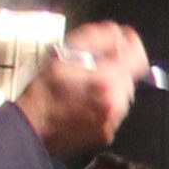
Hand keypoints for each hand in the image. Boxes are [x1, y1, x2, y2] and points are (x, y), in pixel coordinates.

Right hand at [14, 19, 147, 160]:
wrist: (30, 128)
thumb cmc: (43, 89)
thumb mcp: (65, 52)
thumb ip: (96, 37)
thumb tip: (117, 33)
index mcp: (109, 79)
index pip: (138, 57)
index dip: (130, 45)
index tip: (121, 41)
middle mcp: (117, 102)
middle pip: (128, 77)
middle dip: (113, 69)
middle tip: (89, 68)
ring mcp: (113, 121)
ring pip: (120, 97)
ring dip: (107, 89)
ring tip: (81, 88)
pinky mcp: (106, 135)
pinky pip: (111, 115)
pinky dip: (101, 107)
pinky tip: (80, 105)